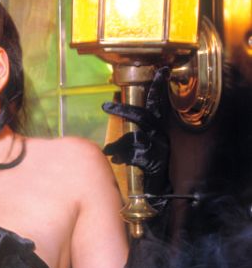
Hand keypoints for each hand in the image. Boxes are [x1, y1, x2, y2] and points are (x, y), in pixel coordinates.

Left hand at [102, 66, 170, 205]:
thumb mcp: (138, 149)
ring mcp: (160, 150)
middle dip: (125, 109)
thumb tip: (111, 126)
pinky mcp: (155, 164)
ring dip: (118, 144)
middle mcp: (161, 137)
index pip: (158, 104)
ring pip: (136, 137)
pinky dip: (122, 156)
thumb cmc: (147, 170)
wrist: (159, 197)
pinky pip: (135, 155)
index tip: (160, 71)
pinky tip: (117, 160)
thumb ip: (129, 136)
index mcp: (159, 130)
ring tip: (110, 151)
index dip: (159, 87)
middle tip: (106, 105)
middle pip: (144, 116)